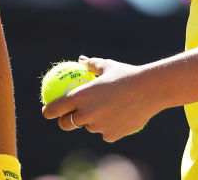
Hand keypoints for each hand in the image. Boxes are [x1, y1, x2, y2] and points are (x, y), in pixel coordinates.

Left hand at [41, 56, 157, 141]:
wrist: (149, 90)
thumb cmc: (126, 75)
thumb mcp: (107, 66)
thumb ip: (91, 65)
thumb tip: (80, 60)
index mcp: (80, 96)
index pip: (55, 109)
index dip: (48, 111)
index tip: (47, 111)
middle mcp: (86, 114)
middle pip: (66, 124)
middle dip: (66, 121)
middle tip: (71, 117)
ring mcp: (98, 126)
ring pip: (90, 127)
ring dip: (93, 121)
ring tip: (106, 109)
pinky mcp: (111, 135)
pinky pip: (105, 132)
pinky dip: (109, 126)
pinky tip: (119, 116)